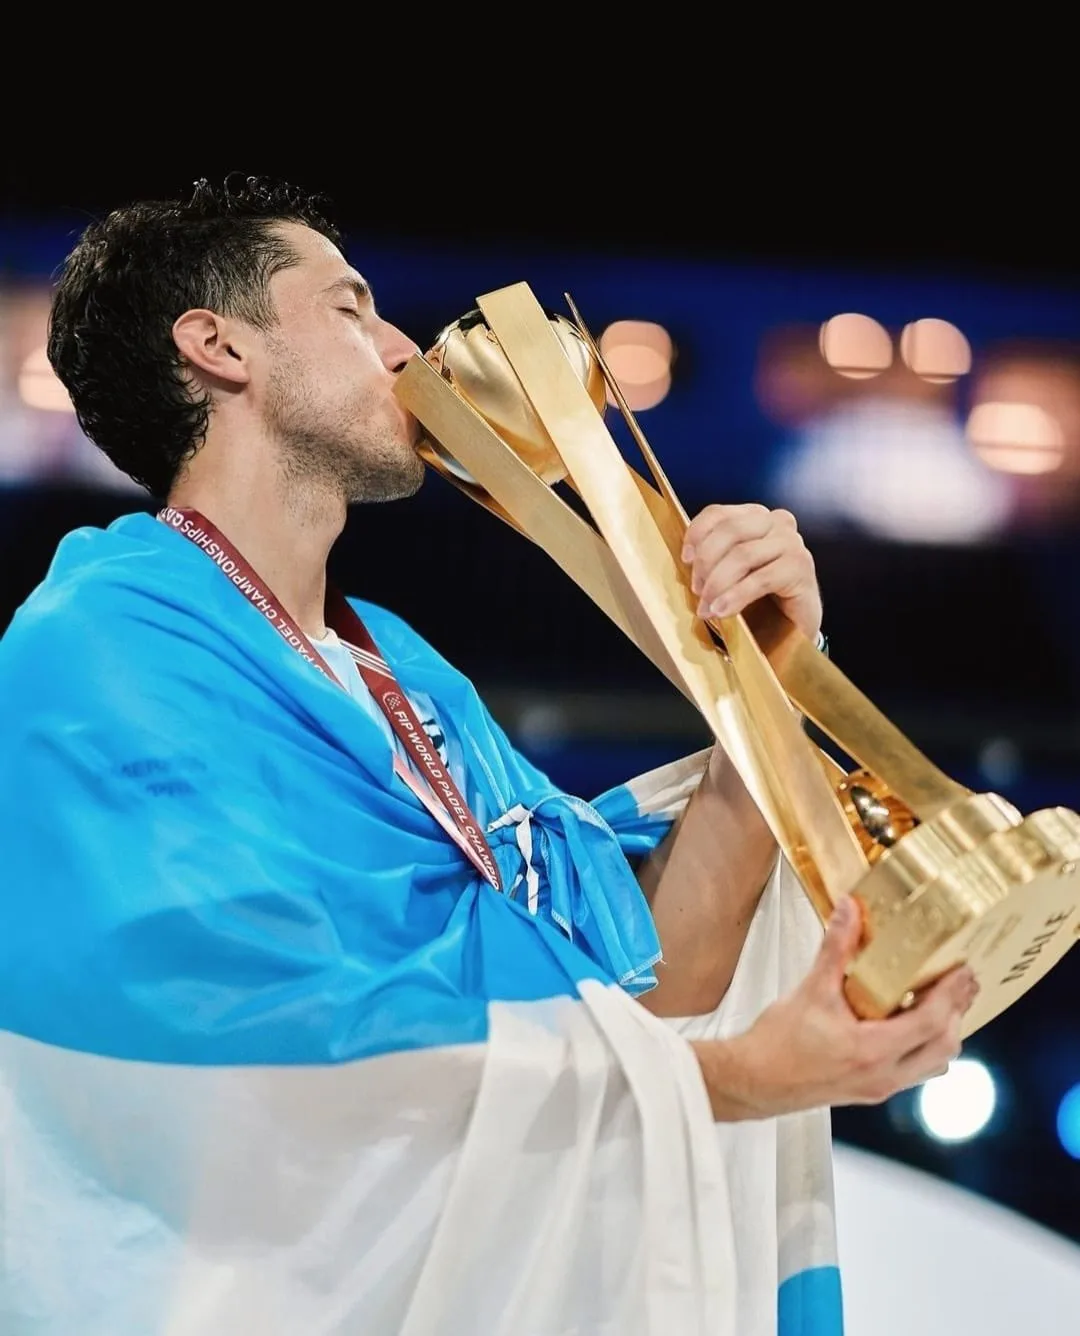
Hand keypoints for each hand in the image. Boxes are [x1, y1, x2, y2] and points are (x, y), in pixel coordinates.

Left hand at [681, 502, 822, 641]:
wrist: (790, 629)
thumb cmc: (759, 598)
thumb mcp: (730, 572)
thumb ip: (713, 558)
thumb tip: (687, 558)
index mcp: (756, 516)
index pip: (718, 513)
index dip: (697, 534)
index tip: (685, 559)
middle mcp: (777, 522)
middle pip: (730, 530)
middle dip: (706, 562)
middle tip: (697, 591)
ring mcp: (792, 543)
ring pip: (743, 554)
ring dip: (718, 584)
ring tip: (707, 607)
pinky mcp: (801, 567)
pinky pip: (760, 579)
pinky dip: (736, 596)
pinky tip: (724, 610)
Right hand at [692, 897, 977, 1119]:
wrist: (754, 1081)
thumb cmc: (777, 1044)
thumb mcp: (810, 989)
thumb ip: (835, 948)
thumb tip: (849, 910)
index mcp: (872, 1051)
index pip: (931, 1023)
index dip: (952, 995)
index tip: (964, 970)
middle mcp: (883, 1075)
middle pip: (945, 1048)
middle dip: (957, 1013)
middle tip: (963, 982)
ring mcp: (879, 1086)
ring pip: (933, 1064)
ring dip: (944, 1033)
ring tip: (941, 1000)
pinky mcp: (870, 1089)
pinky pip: (914, 1070)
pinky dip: (923, 1045)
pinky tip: (909, 1023)